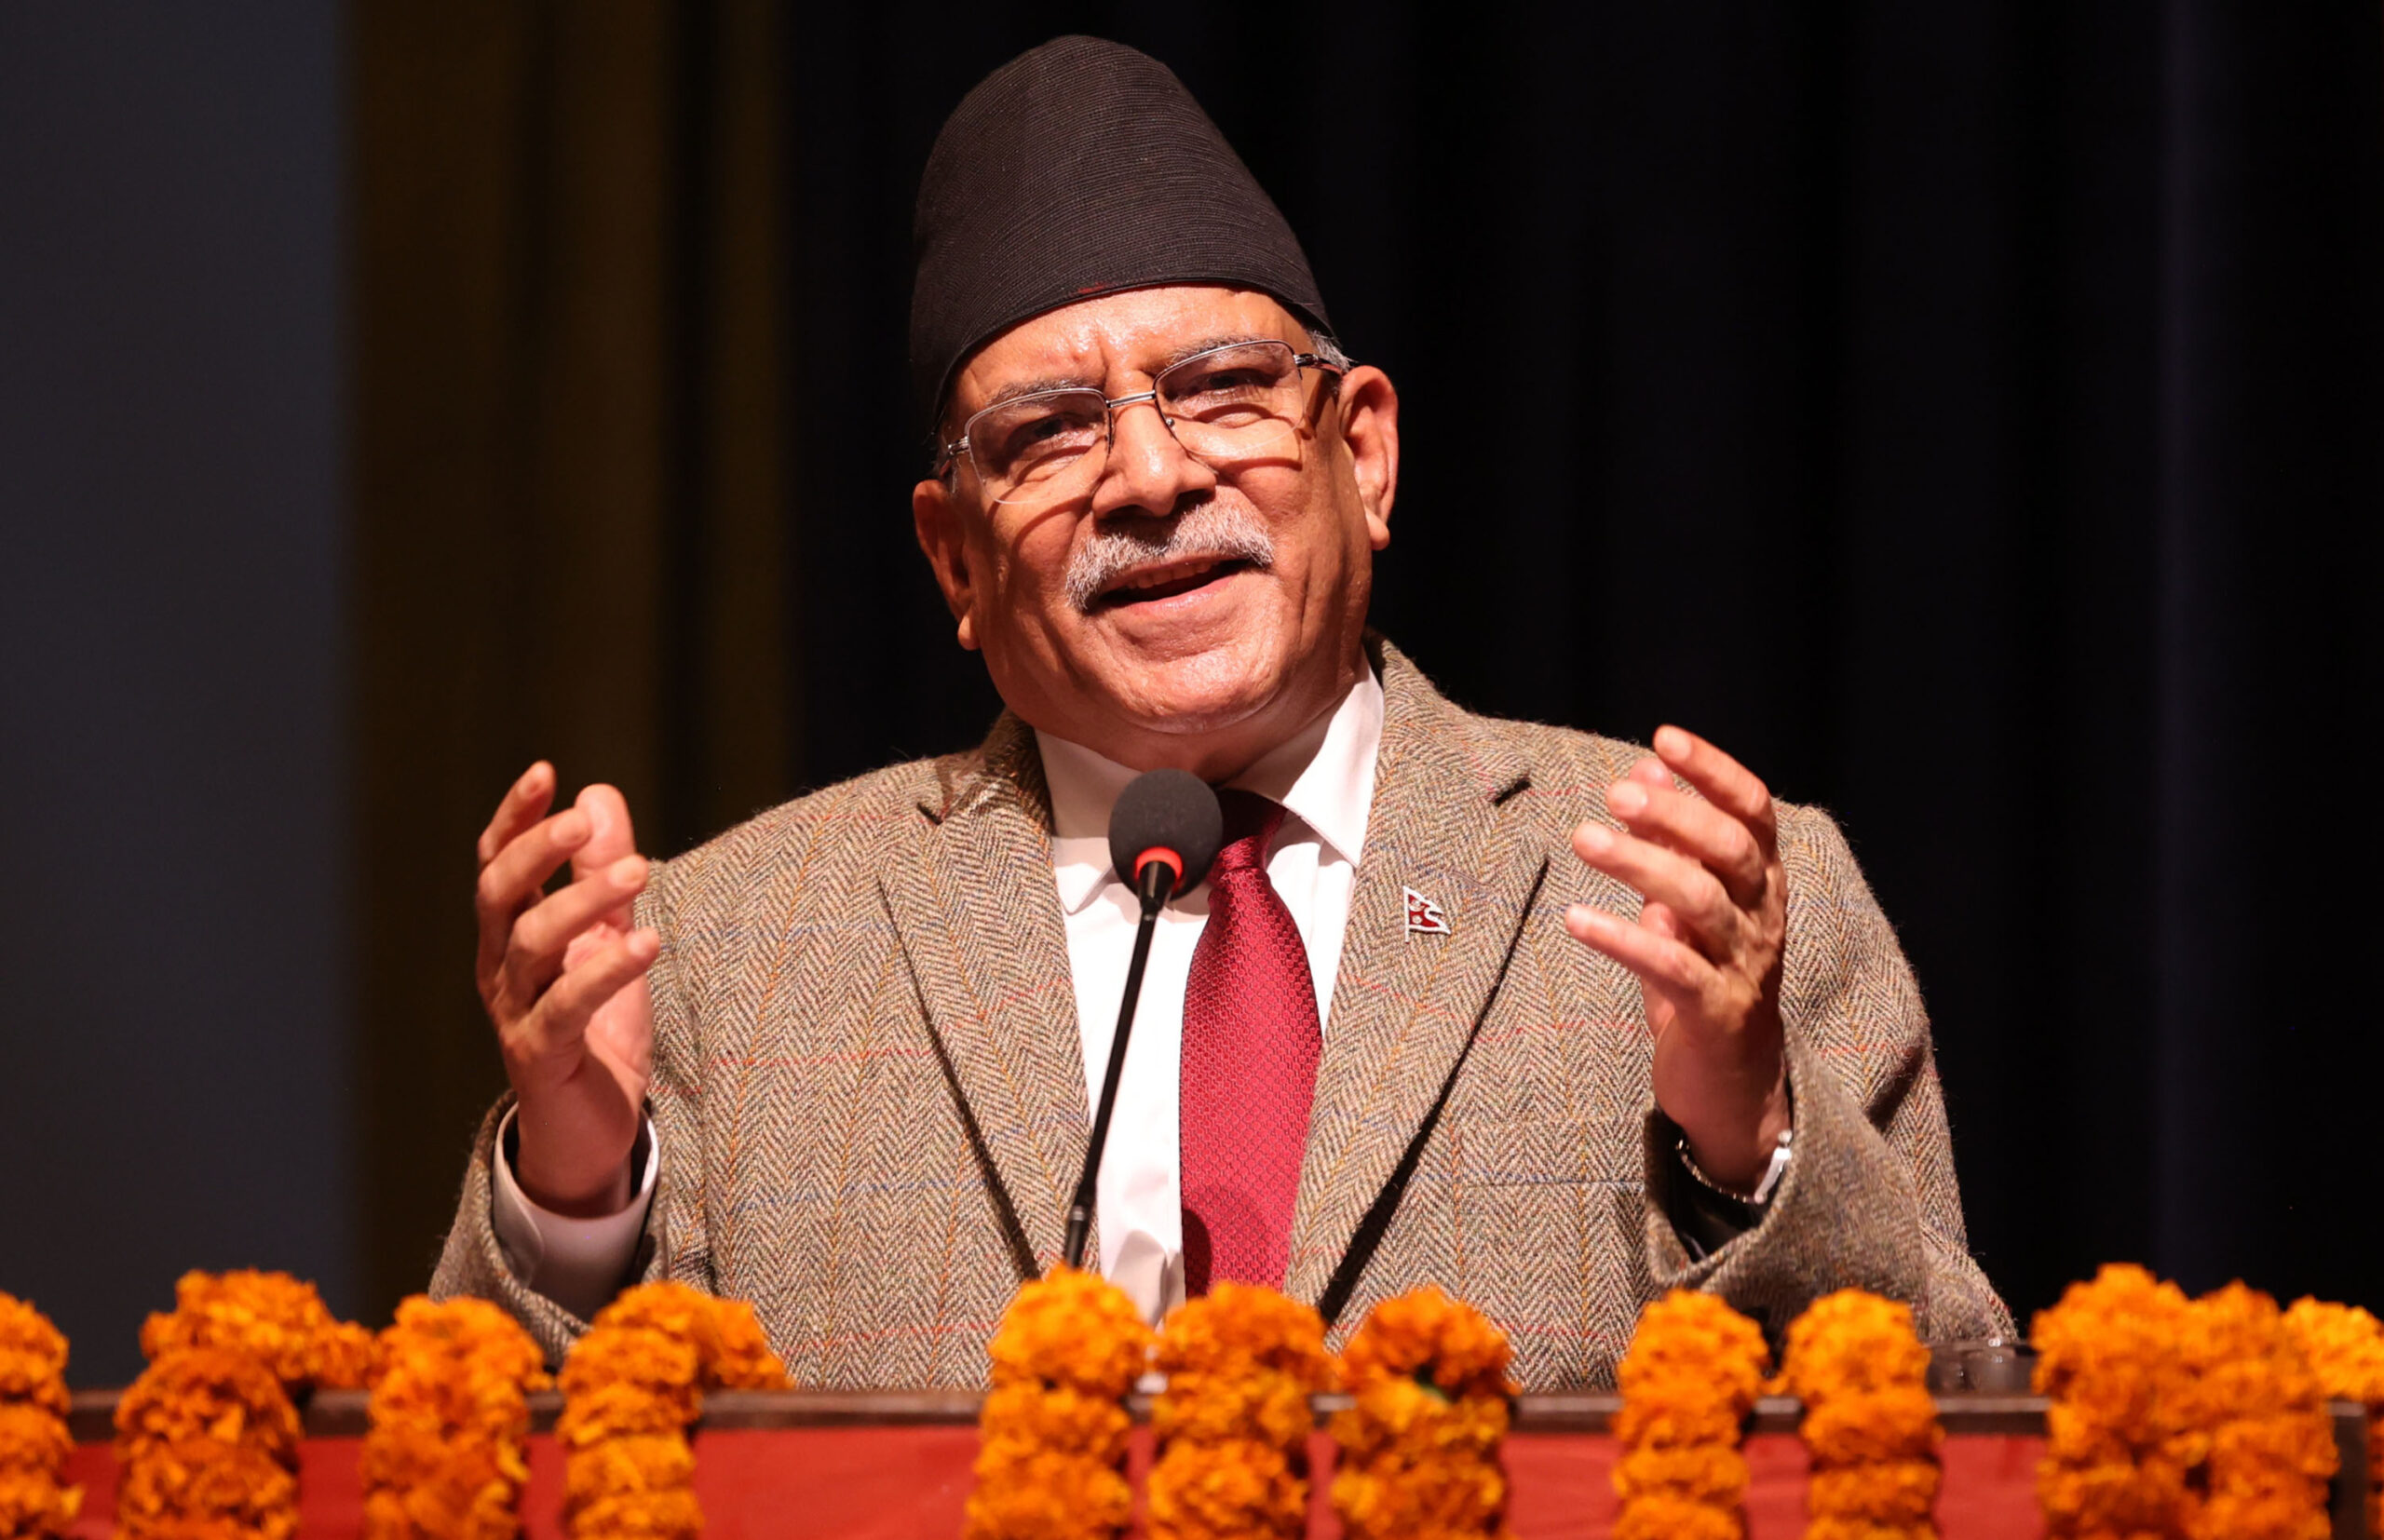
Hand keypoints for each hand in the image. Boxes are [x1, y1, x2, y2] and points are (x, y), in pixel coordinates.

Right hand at [474, 762, 656, 1215]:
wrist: (589, 1127)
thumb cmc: (596, 1028)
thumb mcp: (608, 938)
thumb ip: (605, 873)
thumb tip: (600, 795)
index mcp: (510, 934)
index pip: (498, 862)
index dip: (515, 817)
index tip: (546, 772)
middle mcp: (500, 967)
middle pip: (499, 894)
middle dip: (538, 852)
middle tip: (583, 824)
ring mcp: (514, 1012)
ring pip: (533, 943)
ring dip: (584, 900)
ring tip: (640, 870)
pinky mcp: (541, 1055)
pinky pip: (567, 1005)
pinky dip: (606, 970)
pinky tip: (649, 942)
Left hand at [1563, 727, 1791, 1191]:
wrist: (1733, 1084)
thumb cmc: (1704, 979)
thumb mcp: (1690, 906)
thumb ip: (1672, 845)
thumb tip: (1642, 771)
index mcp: (1764, 884)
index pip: (1755, 811)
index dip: (1713, 771)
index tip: (1662, 739)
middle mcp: (1763, 919)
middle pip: (1732, 850)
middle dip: (1675, 814)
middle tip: (1616, 793)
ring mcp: (1744, 966)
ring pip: (1701, 901)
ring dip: (1640, 864)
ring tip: (1583, 838)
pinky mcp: (1714, 1013)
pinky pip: (1670, 967)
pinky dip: (1622, 938)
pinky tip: (1576, 919)